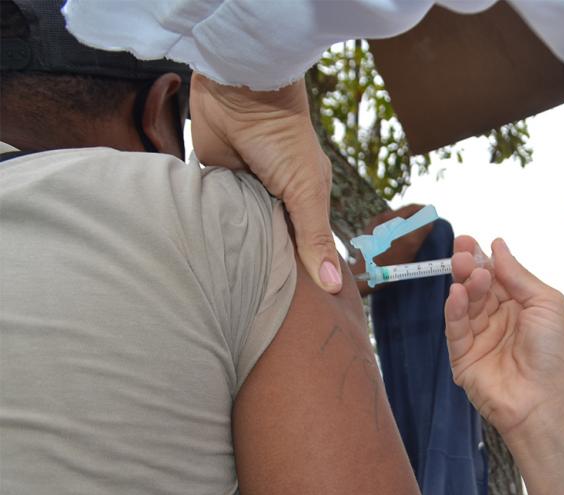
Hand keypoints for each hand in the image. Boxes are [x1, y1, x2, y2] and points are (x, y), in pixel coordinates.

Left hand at [189, 74, 341, 292]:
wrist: (240, 93)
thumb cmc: (283, 140)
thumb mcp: (306, 193)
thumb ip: (314, 239)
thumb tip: (332, 288)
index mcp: (305, 201)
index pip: (306, 245)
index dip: (302, 274)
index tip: (297, 309)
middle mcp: (277, 199)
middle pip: (272, 242)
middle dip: (266, 266)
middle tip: (259, 307)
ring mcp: (246, 192)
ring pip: (243, 232)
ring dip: (237, 250)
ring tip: (229, 291)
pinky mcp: (216, 184)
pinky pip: (215, 215)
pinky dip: (213, 230)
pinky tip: (207, 257)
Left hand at [351, 204, 433, 295]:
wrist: (363, 276)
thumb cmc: (386, 262)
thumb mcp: (408, 246)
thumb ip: (421, 230)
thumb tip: (430, 221)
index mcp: (388, 218)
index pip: (412, 208)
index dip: (425, 211)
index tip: (434, 216)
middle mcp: (379, 220)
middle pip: (404, 214)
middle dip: (418, 218)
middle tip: (428, 226)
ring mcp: (373, 228)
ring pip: (397, 222)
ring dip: (409, 225)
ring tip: (417, 235)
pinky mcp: (371, 237)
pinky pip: (390, 230)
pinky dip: (400, 232)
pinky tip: (404, 243)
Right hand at [445, 236, 563, 441]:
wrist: (545, 401)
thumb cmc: (555, 354)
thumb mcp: (546, 303)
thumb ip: (518, 274)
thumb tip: (498, 245)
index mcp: (521, 306)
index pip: (496, 276)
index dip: (483, 258)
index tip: (469, 240)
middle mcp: (499, 320)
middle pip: (477, 286)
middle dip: (468, 267)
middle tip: (461, 250)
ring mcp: (480, 338)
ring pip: (465, 304)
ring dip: (464, 285)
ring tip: (466, 271)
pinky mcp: (464, 358)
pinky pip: (455, 328)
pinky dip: (453, 310)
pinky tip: (457, 294)